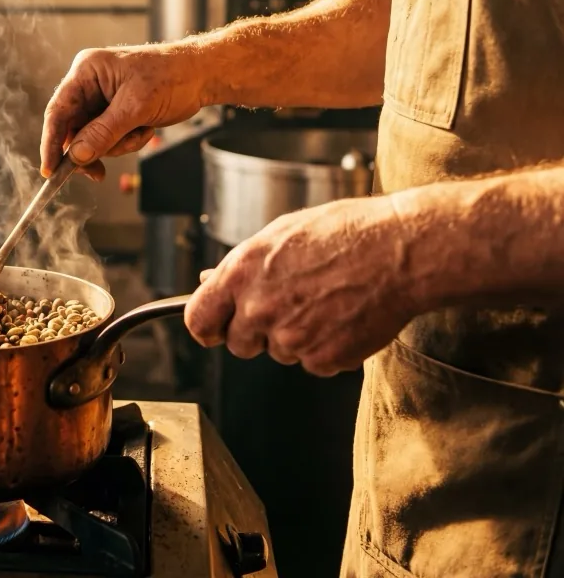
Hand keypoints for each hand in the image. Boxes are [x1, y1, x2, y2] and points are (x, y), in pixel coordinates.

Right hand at [39, 44, 206, 180]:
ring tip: (140, 133)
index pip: (58, 111)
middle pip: (72, 129)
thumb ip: (103, 132)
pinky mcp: (114, 113)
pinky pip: (108, 139)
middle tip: (98, 173)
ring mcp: (101, 100)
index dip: (51, 142)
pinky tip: (145, 130)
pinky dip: (125, 143)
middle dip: (92, 149)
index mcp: (86, 71)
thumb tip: (76, 156)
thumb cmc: (171, 77)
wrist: (201, 76)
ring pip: (91, 139)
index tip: (49, 170)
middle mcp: (89, 85)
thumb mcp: (135, 107)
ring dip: (115, 145)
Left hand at [183, 195, 422, 376]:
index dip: (207, 326)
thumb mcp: (279, 234)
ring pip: (279, 353)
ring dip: (294, 337)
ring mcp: (291, 338)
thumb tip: (209, 280)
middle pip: (238, 344)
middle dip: (255, 332)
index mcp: (241, 273)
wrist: (401, 251)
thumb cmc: (345, 234)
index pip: (198, 320)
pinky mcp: (323, 359)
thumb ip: (241, 266)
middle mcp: (259, 309)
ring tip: (324, 301)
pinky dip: (326, 348)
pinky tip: (342, 317)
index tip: (215, 328)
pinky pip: (313, 363)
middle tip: (287, 306)